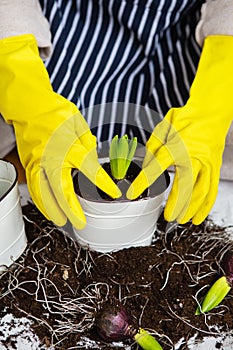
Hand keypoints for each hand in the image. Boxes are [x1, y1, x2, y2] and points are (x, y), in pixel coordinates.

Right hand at [0, 34, 120, 228]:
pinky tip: (48, 209)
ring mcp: (38, 163)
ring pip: (44, 193)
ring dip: (53, 209)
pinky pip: (34, 187)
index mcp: (69, 146)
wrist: (28, 106)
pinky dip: (41, 201)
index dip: (104, 183)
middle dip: (71, 209)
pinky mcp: (29, 164)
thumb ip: (87, 141)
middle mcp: (53, 158)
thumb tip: (94, 156)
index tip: (114, 192)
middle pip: (61, 189)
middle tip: (80, 222)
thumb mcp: (77, 121)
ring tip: (62, 221)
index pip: (90, 170)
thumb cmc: (53, 111)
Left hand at [127, 35, 232, 224]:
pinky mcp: (214, 168)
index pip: (156, 167)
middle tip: (167, 217)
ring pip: (200, 191)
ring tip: (181, 220)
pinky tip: (198, 216)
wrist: (211, 113)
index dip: (142, 182)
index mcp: (176, 146)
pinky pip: (212, 190)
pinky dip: (205, 206)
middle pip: (183, 185)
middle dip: (175, 204)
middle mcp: (192, 157)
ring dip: (191, 208)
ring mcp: (206, 164)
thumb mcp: (163, 129)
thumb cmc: (185, 120)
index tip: (132, 193)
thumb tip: (146, 167)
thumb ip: (153, 149)